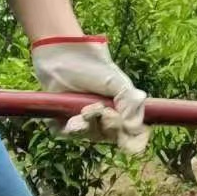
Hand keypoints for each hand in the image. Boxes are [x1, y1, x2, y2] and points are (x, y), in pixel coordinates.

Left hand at [30, 37, 148, 154]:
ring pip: (91, 136)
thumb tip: (135, 128)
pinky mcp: (63, 119)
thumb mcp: (116, 82)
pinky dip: (72, 129)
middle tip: (103, 111)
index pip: (131, 131)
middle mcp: (103, 115)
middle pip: (111, 135)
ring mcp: (84, 118)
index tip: (130, 141)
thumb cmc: (91, 64)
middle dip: (109, 126)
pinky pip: (70, 134)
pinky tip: (72, 119)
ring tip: (85, 111)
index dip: (133, 138)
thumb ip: (131, 103)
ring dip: (89, 127)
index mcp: (120, 106)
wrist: (61, 54)